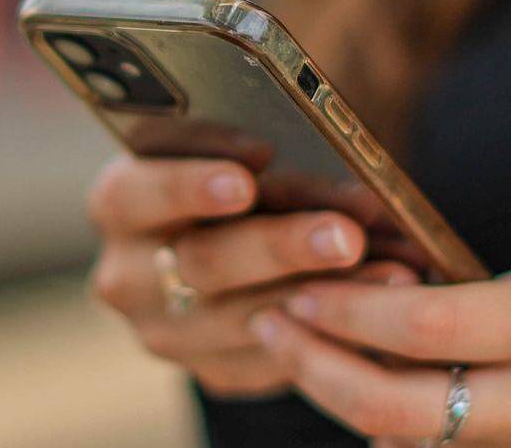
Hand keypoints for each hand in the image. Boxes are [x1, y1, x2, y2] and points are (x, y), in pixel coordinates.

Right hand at [84, 153, 414, 396]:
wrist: (242, 235)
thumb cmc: (245, 168)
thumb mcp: (238, 143)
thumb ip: (261, 140)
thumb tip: (324, 142)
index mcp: (119, 201)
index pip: (136, 192)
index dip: (189, 184)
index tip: (249, 172)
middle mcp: (128, 274)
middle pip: (201, 263)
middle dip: (281, 246)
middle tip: (344, 234)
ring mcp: (169, 331)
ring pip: (245, 319)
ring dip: (324, 294)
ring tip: (392, 271)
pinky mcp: (216, 370)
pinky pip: (275, 359)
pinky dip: (334, 330)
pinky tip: (386, 303)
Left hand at [249, 250, 510, 446]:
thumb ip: (481, 299)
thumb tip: (386, 307)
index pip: (427, 322)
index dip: (350, 311)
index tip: (300, 287)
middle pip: (397, 406)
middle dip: (316, 369)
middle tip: (271, 327)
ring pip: (408, 445)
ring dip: (343, 404)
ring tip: (301, 355)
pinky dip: (395, 441)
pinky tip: (366, 408)